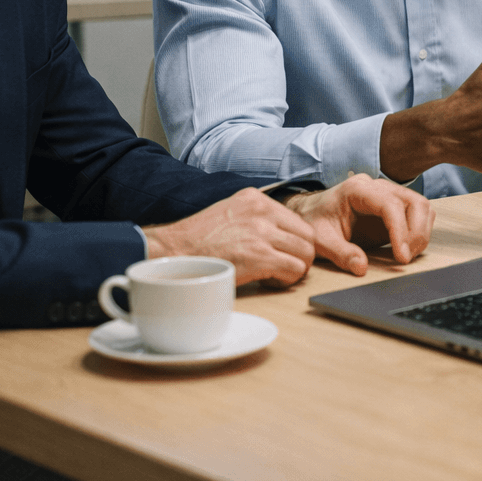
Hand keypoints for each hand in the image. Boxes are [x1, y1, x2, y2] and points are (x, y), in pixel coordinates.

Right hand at [143, 186, 317, 285]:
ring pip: (306, 254)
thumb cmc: (198, 239)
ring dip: (296, 268)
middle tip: (285, 266)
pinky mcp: (260, 257)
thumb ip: (256, 216)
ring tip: (276, 274)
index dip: (296, 240)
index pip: (298, 220)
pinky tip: (270, 281)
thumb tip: (281, 232)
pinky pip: (294, 270)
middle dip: (301, 255)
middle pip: (308, 236)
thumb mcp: (230, 211)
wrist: (173, 253)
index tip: (284, 252)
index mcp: (256, 199)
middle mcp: (263, 212)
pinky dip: (287, 280)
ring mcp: (262, 234)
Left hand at [286, 173, 434, 275]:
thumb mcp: (320, 240)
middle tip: (405, 258)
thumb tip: (361, 267)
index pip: (390, 204)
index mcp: (357, 190)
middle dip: (415, 233)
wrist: (311, 212)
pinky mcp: (395, 207)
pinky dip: (419, 232)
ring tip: (406, 256)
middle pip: (414, 201)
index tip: (401, 256)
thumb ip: (340, 253)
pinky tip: (406, 250)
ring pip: (421, 206)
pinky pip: (419, 214)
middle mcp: (377, 187)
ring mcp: (388, 195)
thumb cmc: (315, 221)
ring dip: (421, 233)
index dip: (400, 230)